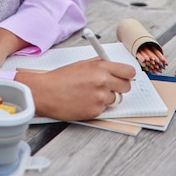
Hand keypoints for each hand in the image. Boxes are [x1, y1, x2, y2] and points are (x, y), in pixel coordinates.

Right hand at [15, 58, 135, 120]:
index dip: (127, 75)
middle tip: (110, 86)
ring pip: (116, 99)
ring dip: (107, 97)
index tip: (124, 77)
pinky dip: (97, 105)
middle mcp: (103, 81)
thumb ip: (100, 64)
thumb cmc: (61, 77)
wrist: (47, 92)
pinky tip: (84, 100)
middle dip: (120, 86)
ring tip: (91, 93)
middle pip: (126, 86)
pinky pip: (104, 108)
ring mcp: (100, 98)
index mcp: (100, 67)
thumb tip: (114, 66)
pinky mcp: (96, 111)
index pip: (128, 72)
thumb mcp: (82, 63)